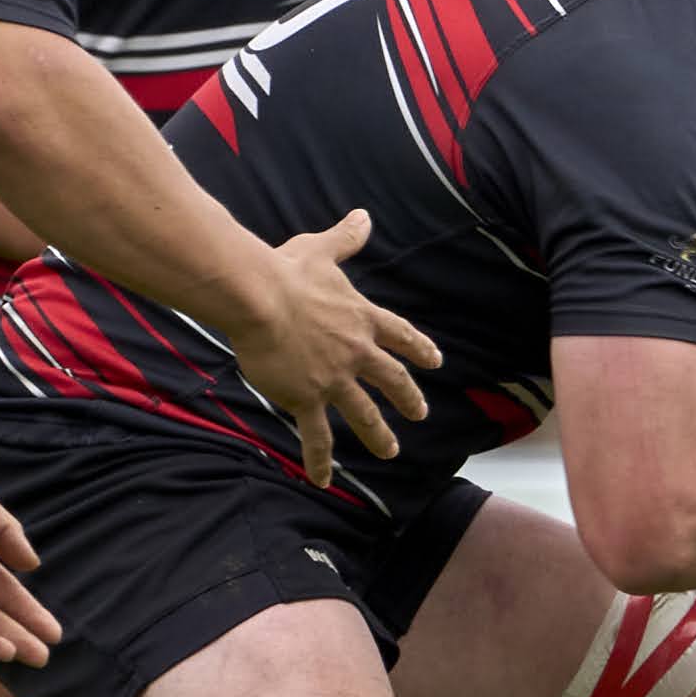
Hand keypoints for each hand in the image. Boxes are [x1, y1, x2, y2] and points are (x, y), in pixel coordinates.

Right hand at [229, 210, 439, 485]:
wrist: (259, 297)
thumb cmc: (287, 270)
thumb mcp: (321, 250)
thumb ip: (346, 239)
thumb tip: (363, 215)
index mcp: (361, 317)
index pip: (400, 335)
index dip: (419, 349)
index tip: (436, 362)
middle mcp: (356, 351)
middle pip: (392, 378)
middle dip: (408, 398)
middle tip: (421, 413)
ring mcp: (335, 378)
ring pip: (364, 413)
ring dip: (377, 434)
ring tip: (388, 451)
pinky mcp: (307, 398)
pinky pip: (317, 436)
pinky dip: (320, 460)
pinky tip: (324, 481)